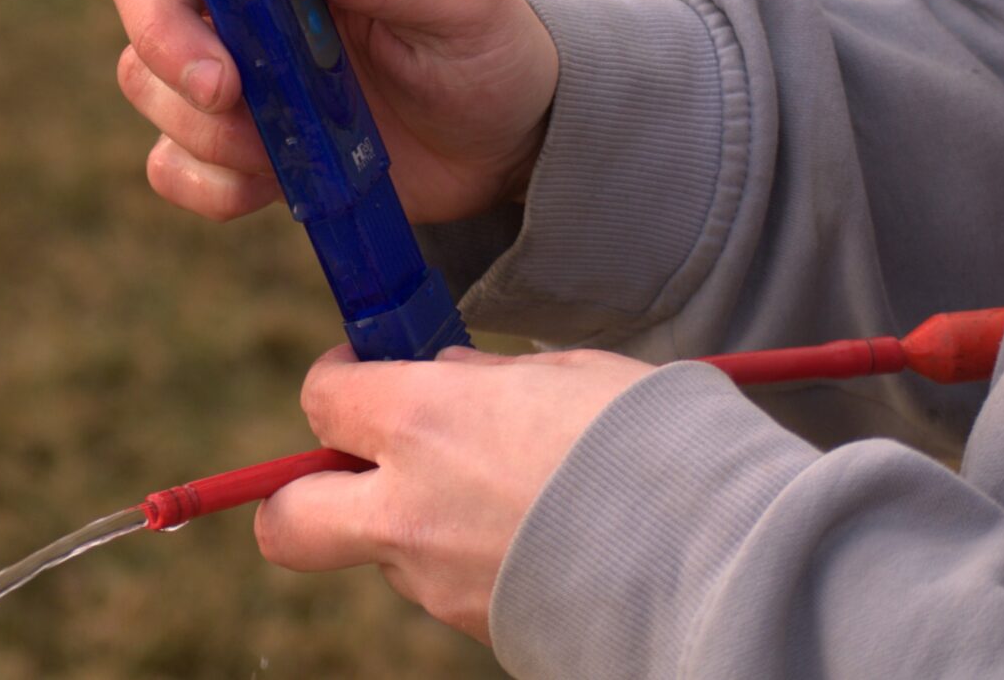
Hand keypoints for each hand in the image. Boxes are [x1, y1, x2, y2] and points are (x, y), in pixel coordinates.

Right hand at [90, 0, 558, 223]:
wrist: (508, 144)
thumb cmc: (488, 41)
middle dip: (163, 36)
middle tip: (224, 87)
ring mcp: (234, 68)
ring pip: (146, 79)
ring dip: (202, 121)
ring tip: (289, 141)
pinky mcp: (237, 146)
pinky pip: (171, 163)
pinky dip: (207, 182)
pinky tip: (271, 184)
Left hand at [256, 345, 658, 641]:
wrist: (717, 553)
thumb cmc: (651, 438)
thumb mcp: (564, 373)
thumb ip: (484, 379)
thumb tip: (448, 380)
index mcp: (422, 422)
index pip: (320, 400)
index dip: (337, 381)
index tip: (367, 373)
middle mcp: (409, 510)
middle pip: (286, 521)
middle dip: (300, 494)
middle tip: (358, 466)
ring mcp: (440, 584)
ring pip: (380, 555)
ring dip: (409, 524)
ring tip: (502, 493)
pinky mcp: (479, 630)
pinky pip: (445, 589)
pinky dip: (467, 560)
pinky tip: (536, 533)